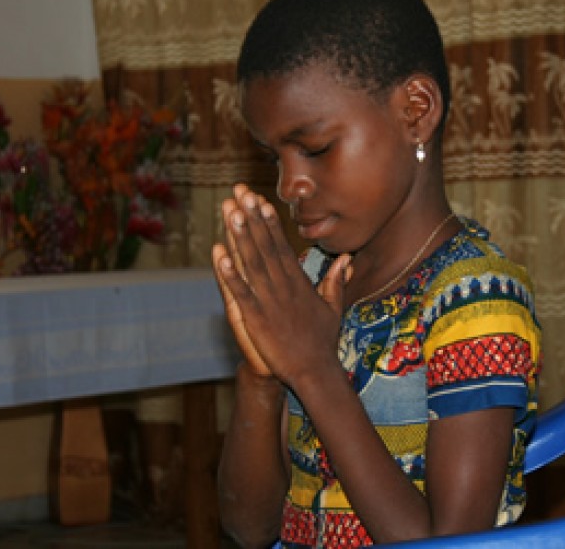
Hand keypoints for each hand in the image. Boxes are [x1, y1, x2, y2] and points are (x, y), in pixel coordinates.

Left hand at [212, 184, 351, 385]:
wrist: (316, 372)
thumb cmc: (323, 341)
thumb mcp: (333, 307)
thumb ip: (335, 280)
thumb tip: (345, 259)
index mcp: (298, 282)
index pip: (281, 245)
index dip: (268, 221)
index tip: (259, 199)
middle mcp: (283, 286)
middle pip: (265, 246)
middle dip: (252, 218)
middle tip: (239, 192)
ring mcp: (269, 302)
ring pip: (252, 263)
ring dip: (240, 237)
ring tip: (231, 212)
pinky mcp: (257, 319)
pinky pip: (241, 293)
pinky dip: (229, 274)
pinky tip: (219, 256)